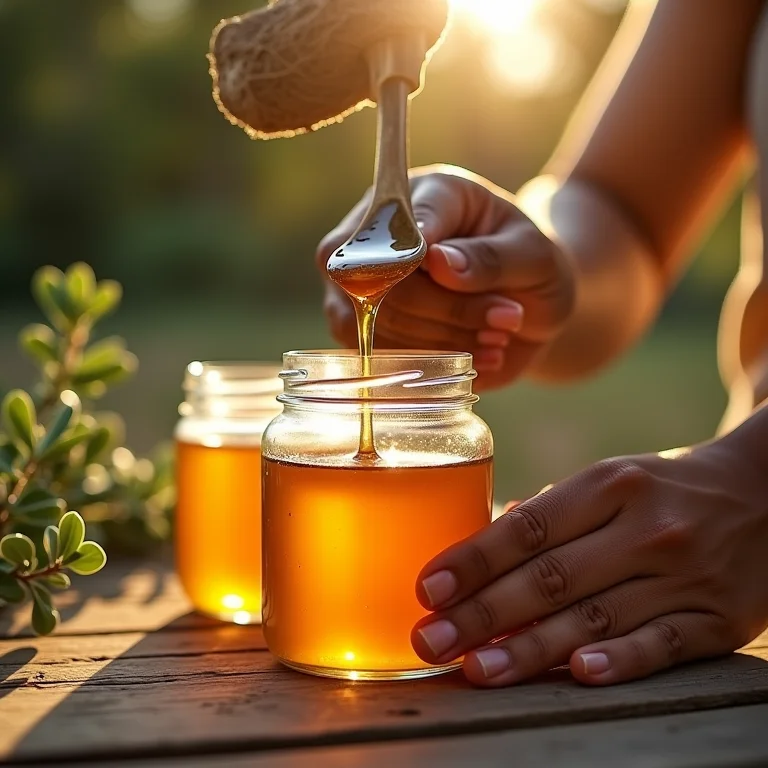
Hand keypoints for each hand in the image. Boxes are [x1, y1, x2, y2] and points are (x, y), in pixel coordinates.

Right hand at [316, 165, 575, 389]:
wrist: (528, 304)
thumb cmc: (530, 266)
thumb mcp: (534, 256)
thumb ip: (490, 257)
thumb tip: (436, 262)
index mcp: (428, 193)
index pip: (398, 220)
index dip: (412, 254)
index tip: (447, 273)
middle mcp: (382, 232)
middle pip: (379, 278)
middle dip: (448, 309)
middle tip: (507, 318)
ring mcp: (363, 282)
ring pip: (373, 321)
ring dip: (441, 340)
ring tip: (497, 338)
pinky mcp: (364, 327)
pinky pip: (376, 356)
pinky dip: (429, 365)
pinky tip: (477, 357)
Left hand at [411, 438, 767, 685]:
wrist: (763, 495)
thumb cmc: (660, 489)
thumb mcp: (608, 482)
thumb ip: (549, 515)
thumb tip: (479, 550)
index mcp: (608, 485)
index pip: (528, 527)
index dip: (475, 560)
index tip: (429, 587)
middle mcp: (643, 528)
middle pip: (550, 577)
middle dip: (482, 612)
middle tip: (430, 640)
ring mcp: (682, 574)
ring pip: (595, 617)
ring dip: (530, 648)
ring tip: (476, 669)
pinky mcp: (716, 618)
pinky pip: (662, 644)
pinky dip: (621, 660)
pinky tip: (578, 674)